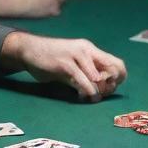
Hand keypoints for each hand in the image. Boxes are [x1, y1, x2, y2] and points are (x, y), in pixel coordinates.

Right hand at [1, 32, 126, 100]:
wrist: (29, 49)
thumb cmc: (51, 59)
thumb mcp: (72, 67)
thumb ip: (85, 76)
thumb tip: (100, 91)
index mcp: (91, 50)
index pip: (116, 63)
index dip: (118, 78)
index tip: (110, 88)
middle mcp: (87, 50)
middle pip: (113, 68)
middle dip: (111, 85)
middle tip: (103, 94)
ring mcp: (76, 55)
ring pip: (97, 76)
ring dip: (98, 90)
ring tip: (94, 97)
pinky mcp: (65, 63)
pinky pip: (82, 79)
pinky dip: (86, 90)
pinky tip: (83, 96)